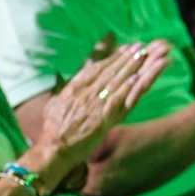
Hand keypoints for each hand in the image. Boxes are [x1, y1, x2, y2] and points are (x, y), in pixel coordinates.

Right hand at [35, 36, 170, 172]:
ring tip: (142, 55)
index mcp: (73, 89)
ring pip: (115, 81)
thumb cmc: (52, 131)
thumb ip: (63, 92)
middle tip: (138, 46)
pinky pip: (117, 99)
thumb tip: (65, 83)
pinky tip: (137, 77)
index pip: (95, 69)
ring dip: (129, 67)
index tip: (123, 48)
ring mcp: (93, 105)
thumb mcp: (53, 105)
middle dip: (124, 58)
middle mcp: (84, 93)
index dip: (111, 58)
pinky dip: (127, 87)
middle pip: (108, 71)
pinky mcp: (101, 119)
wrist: (53, 149)